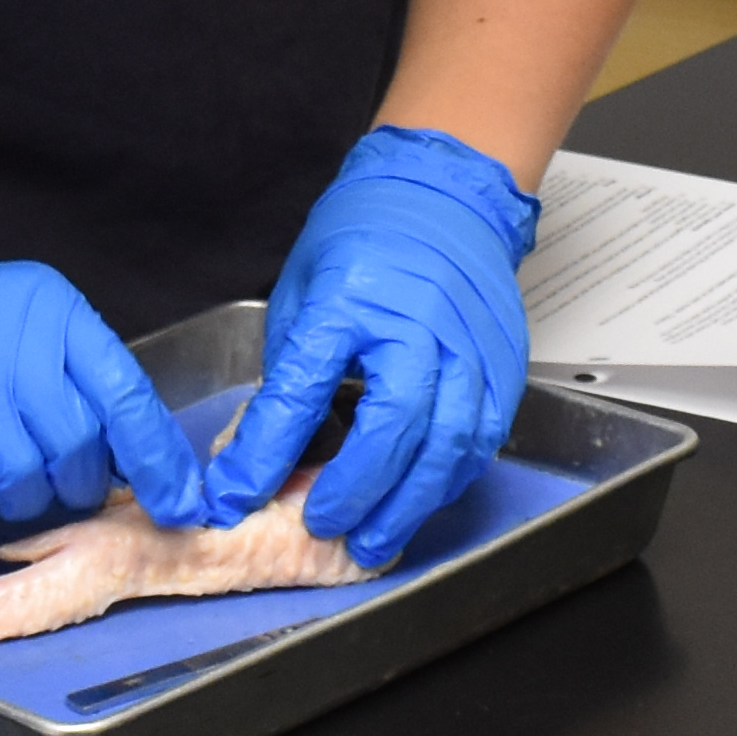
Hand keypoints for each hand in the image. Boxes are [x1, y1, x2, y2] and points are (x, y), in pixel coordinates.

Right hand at [0, 221, 203, 532]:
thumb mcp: (21, 324)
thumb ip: (80, 379)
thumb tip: (144, 466)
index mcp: (48, 306)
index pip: (125, 393)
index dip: (157, 460)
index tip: (180, 504)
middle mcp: (5, 336)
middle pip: (76, 447)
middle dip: (73, 480)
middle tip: (48, 471)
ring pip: (25, 480)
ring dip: (19, 495)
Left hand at [207, 126, 538, 570]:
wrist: (442, 195)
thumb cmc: (367, 235)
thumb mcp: (303, 289)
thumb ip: (292, 368)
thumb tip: (267, 444)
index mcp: (350, 300)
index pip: (300, 391)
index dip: (265, 453)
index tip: (233, 494)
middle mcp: (417, 328)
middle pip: (390, 431)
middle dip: (352, 493)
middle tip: (322, 528)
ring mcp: (469, 349)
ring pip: (445, 449)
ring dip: (406, 505)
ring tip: (372, 540)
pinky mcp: (503, 366)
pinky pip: (480, 440)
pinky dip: (448, 480)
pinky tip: (420, 500)